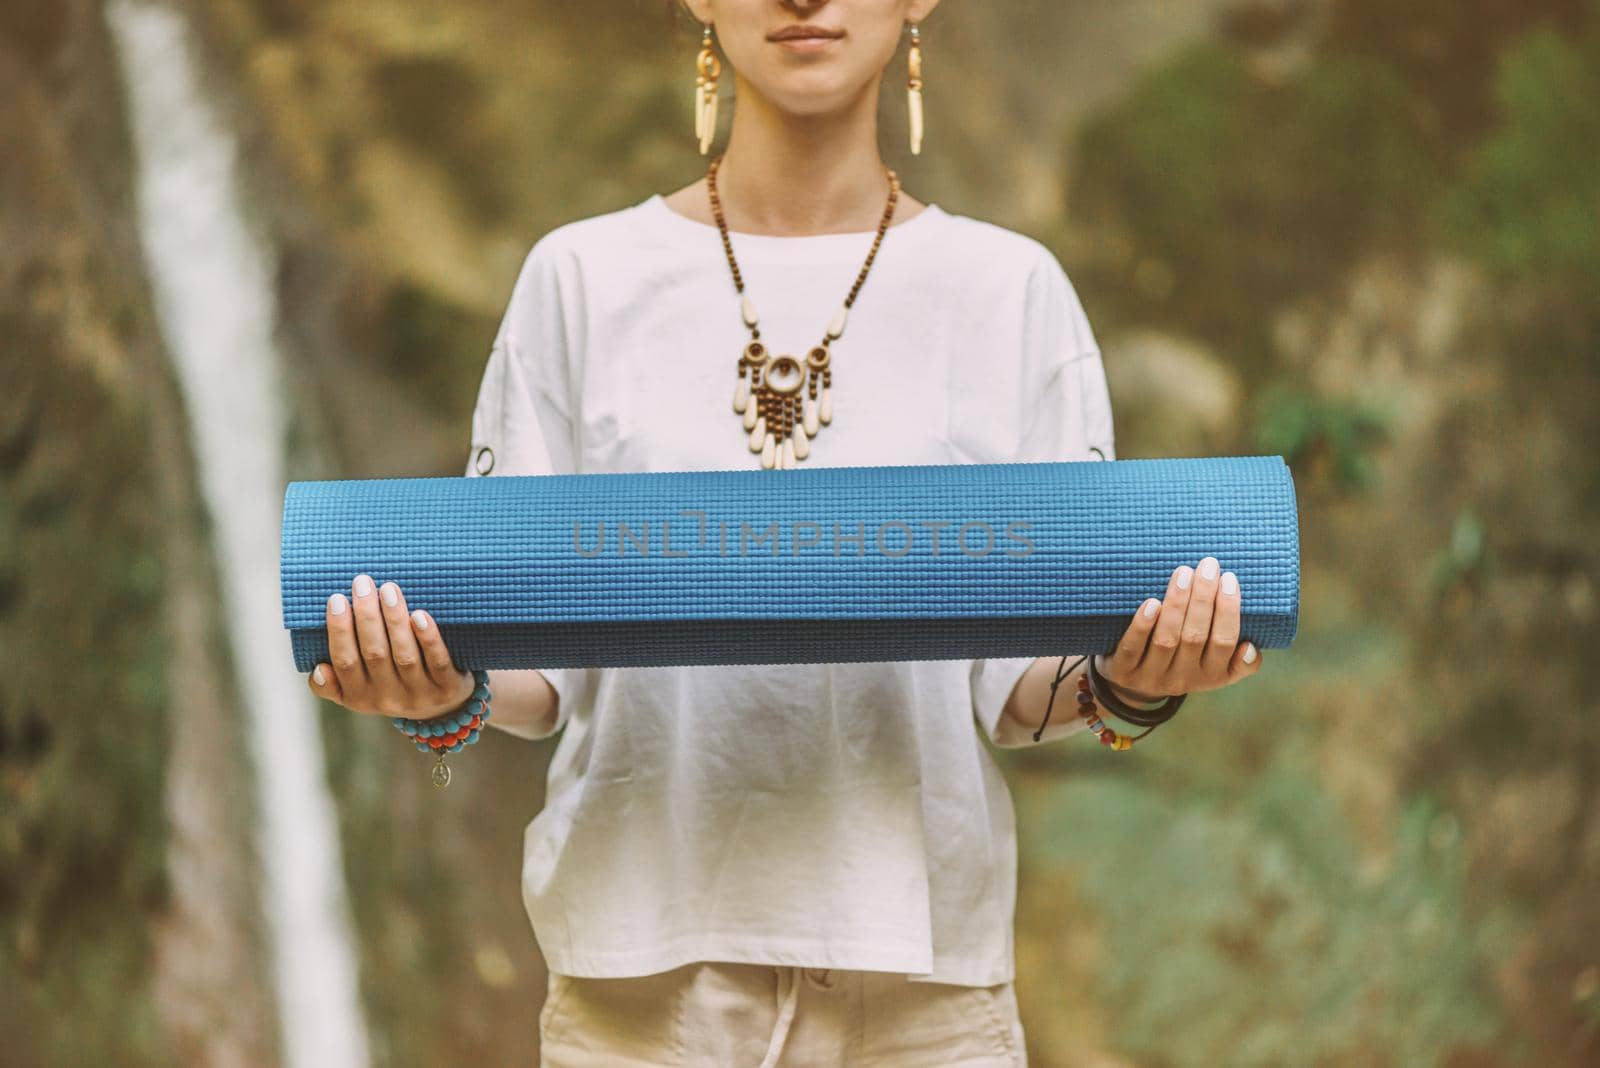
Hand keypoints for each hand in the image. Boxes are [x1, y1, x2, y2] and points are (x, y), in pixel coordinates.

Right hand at [307, 574, 475, 719]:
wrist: (442, 708)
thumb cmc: (391, 685)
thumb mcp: (359, 692)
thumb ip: (333, 683)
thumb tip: (319, 668)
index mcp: (360, 697)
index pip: (345, 662)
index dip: (339, 631)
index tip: (337, 598)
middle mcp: (389, 698)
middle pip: (375, 654)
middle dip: (366, 616)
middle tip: (362, 583)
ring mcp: (420, 695)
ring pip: (405, 655)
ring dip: (395, 620)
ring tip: (389, 589)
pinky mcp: (448, 688)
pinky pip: (438, 662)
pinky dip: (428, 638)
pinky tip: (420, 615)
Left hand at [1095, 556, 1261, 700]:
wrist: (1134, 684)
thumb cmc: (1183, 661)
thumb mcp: (1215, 669)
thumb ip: (1239, 662)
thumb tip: (1251, 647)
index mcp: (1211, 675)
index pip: (1224, 642)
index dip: (1228, 611)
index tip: (1229, 578)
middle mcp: (1183, 678)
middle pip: (1195, 637)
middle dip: (1203, 598)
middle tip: (1208, 565)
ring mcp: (1151, 677)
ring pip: (1166, 640)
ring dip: (1177, 605)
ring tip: (1183, 573)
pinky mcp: (1124, 671)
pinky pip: (1133, 649)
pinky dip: (1142, 626)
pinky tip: (1151, 603)